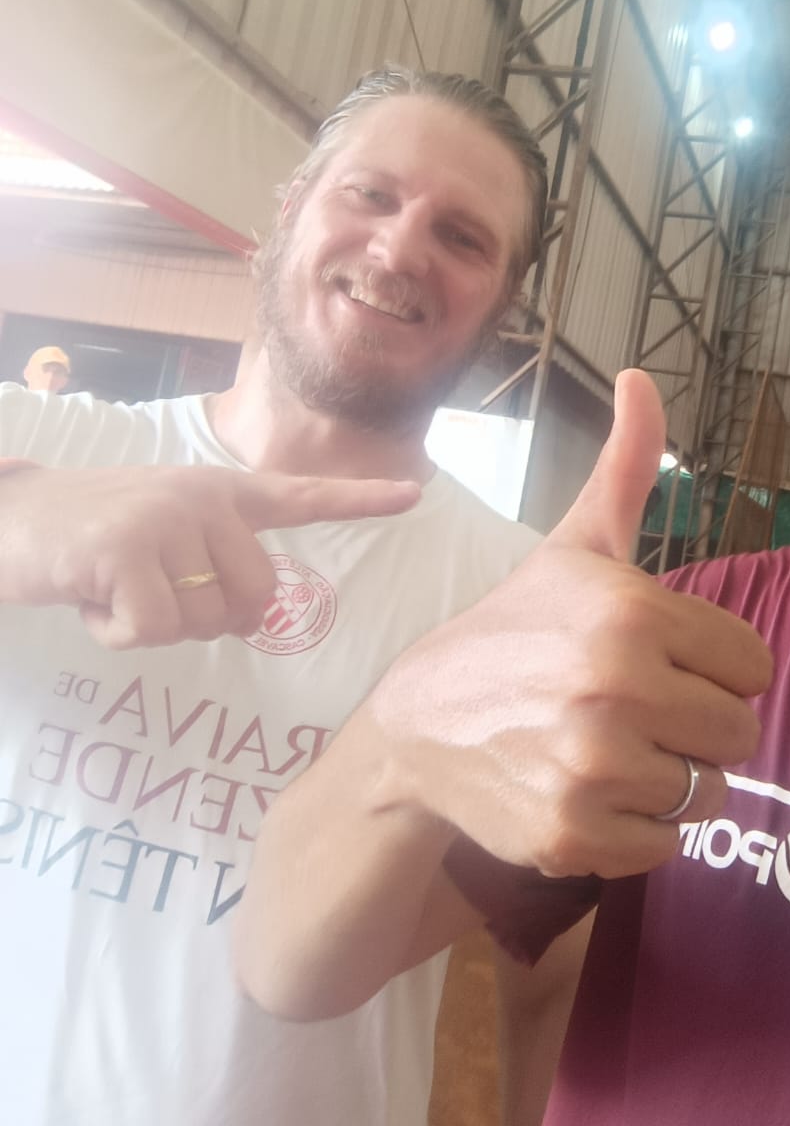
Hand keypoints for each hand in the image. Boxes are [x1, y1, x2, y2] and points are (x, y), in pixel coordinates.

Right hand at [0, 464, 418, 648]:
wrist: (11, 520)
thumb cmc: (90, 542)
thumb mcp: (163, 540)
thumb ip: (214, 566)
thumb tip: (253, 618)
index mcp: (219, 492)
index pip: (301, 496)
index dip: (359, 500)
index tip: (414, 495)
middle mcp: (203, 496)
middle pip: (255, 598)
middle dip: (205, 618)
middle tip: (151, 594)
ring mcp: (166, 517)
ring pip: (204, 621)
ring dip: (153, 626)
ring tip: (113, 588)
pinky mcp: (125, 550)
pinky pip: (154, 630)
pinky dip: (117, 633)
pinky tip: (91, 598)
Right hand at [370, 370, 771, 879]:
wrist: (418, 726)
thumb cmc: (513, 630)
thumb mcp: (572, 546)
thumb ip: (626, 468)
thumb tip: (642, 377)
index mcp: (633, 613)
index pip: (754, 666)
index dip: (714, 666)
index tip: (663, 661)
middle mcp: (617, 689)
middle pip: (740, 733)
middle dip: (697, 724)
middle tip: (635, 709)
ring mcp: (592, 769)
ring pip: (707, 792)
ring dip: (668, 776)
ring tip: (607, 747)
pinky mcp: (573, 836)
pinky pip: (664, 845)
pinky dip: (635, 828)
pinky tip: (588, 790)